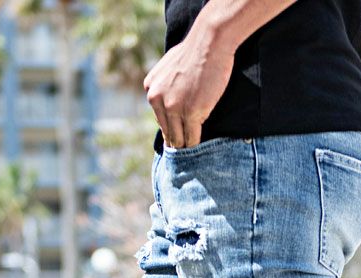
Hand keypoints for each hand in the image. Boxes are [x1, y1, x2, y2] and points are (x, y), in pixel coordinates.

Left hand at [144, 23, 235, 148]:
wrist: (210, 42)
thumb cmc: (195, 51)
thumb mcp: (169, 68)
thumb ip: (165, 86)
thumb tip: (169, 104)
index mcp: (151, 89)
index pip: (160, 119)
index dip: (172, 128)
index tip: (179, 136)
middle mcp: (157, 100)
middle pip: (168, 132)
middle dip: (177, 140)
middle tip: (186, 149)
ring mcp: (174, 108)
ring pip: (178, 139)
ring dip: (186, 145)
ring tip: (192, 152)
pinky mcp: (191, 113)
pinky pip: (192, 138)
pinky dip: (196, 144)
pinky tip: (200, 146)